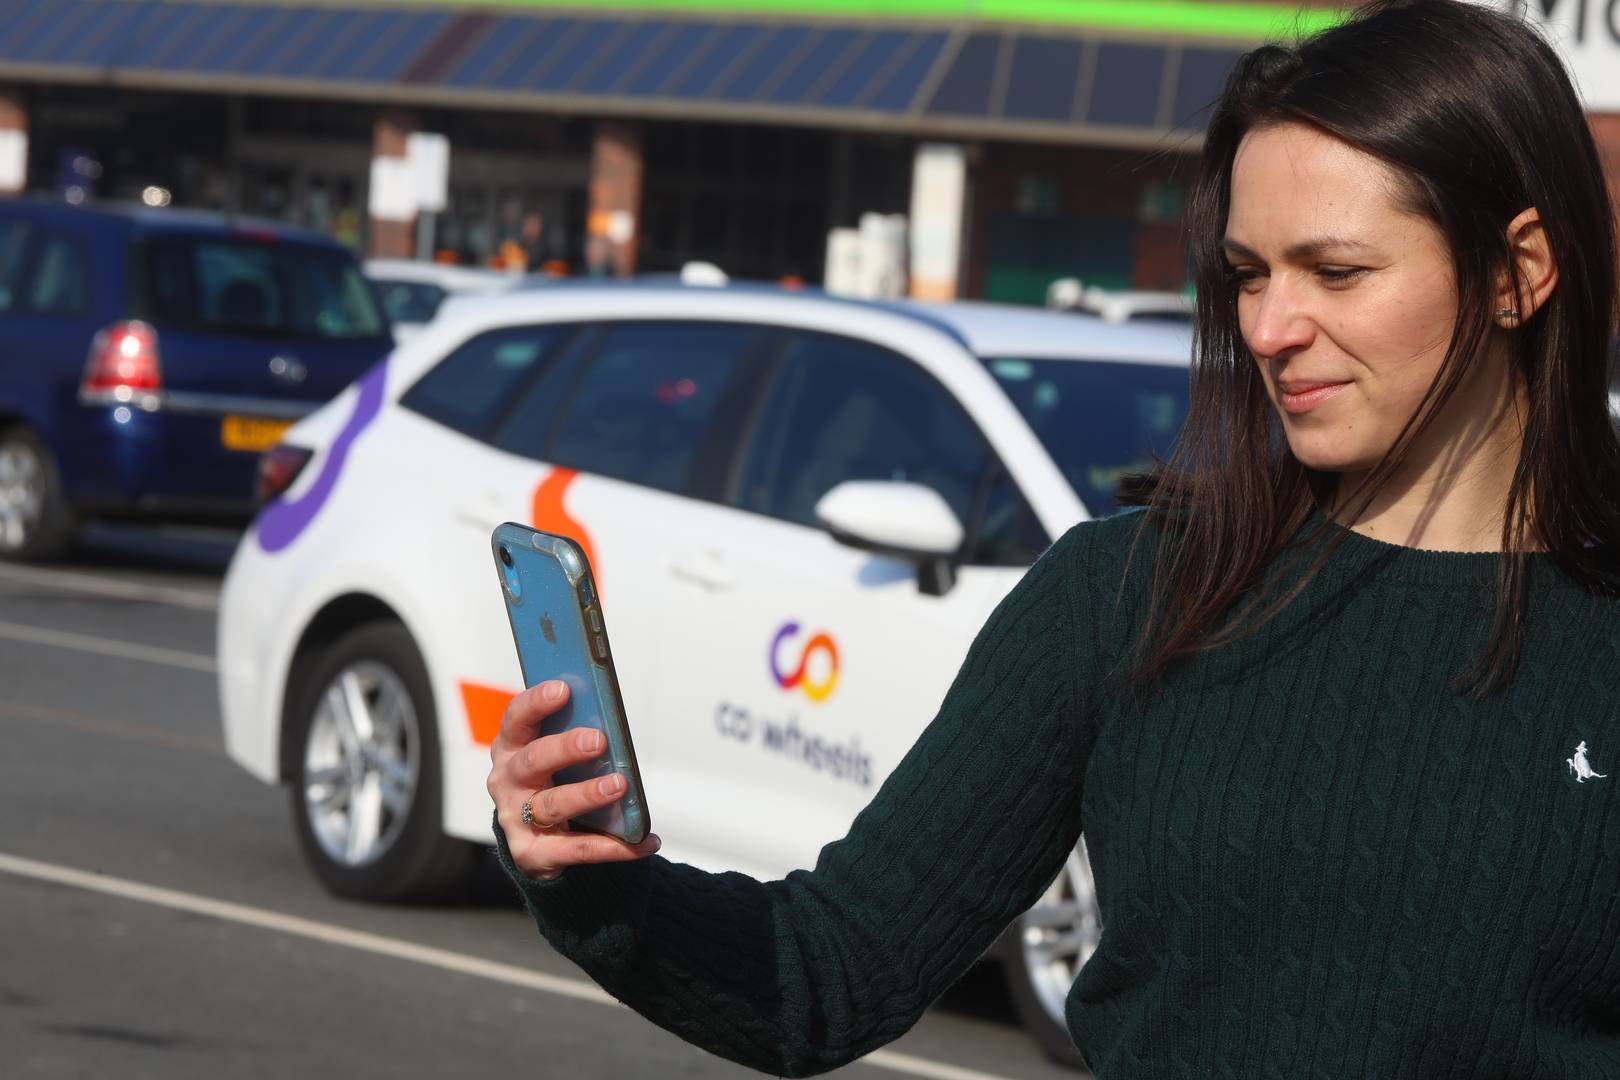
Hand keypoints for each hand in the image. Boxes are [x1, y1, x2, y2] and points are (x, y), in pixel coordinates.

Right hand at [488, 680, 659, 881]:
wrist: (537, 841)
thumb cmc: (552, 781)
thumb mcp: (554, 755)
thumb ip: (573, 734)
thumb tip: (610, 721)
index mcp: (512, 748)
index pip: (516, 719)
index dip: (536, 702)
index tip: (563, 689)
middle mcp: (507, 781)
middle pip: (533, 761)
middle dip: (564, 748)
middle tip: (597, 740)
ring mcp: (516, 819)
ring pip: (553, 804)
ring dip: (587, 794)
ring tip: (619, 784)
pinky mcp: (533, 853)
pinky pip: (577, 849)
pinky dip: (614, 846)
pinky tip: (644, 839)